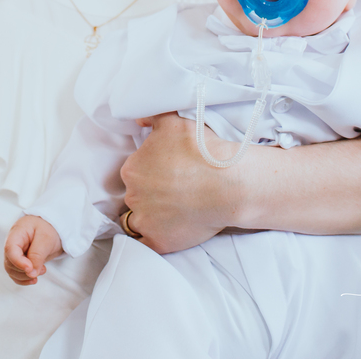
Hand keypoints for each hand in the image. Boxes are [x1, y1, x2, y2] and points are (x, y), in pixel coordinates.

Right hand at [4, 215, 62, 285]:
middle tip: (42, 269)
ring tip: (42, 271)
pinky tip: (34, 279)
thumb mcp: (46, 238)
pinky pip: (15, 274)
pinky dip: (24, 280)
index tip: (30, 269)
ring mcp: (14, 253)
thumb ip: (38, 255)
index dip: (18, 261)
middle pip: (9, 262)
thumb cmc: (48, 229)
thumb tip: (30, 273)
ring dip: (25, 276)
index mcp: (17, 232)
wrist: (53, 229)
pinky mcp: (18, 261)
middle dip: (24, 270)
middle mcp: (12, 243)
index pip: (10, 249)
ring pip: (11, 270)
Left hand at [120, 113, 242, 253]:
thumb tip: (139, 121)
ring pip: (137, 221)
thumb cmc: (201, 150)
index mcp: (131, 169)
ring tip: (171, 211)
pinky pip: (146, 244)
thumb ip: (151, 116)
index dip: (149, 173)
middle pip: (135, 196)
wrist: (228, 183)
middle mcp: (133, 196)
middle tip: (173, 191)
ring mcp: (145, 222)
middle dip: (150, 194)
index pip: (133, 173)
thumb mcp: (173, 121)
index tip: (166, 173)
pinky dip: (153, 239)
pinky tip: (165, 231)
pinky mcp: (159, 242)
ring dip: (149, 217)